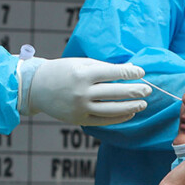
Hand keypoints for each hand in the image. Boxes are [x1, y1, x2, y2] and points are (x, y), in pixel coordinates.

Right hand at [18, 57, 149, 125]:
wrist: (37, 87)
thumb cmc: (62, 71)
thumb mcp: (80, 63)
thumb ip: (103, 67)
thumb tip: (127, 71)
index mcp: (83, 74)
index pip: (113, 73)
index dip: (130, 73)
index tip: (141, 72)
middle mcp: (82, 92)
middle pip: (115, 93)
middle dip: (135, 91)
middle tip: (148, 90)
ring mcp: (81, 108)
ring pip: (112, 110)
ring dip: (130, 107)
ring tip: (142, 104)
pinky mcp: (79, 119)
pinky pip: (104, 120)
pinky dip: (119, 118)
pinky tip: (129, 113)